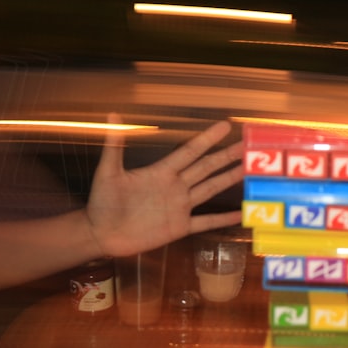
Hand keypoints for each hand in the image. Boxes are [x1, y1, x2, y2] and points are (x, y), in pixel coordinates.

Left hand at [86, 114, 242, 256]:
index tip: (225, 126)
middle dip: (226, 156)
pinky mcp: (179, 227)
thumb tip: (112, 114)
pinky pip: (205, 222)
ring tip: (247, 170)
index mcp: (161, 172)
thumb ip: (114, 145)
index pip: (190, 151)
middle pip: (206, 167)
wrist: (100, 233)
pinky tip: (240, 214)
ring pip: (210, 189)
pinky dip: (222, 219)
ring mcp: (179, 207)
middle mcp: (175, 187)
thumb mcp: (108, 172)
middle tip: (246, 146)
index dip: (208, 138)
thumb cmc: (102, 202)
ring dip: (228, 179)